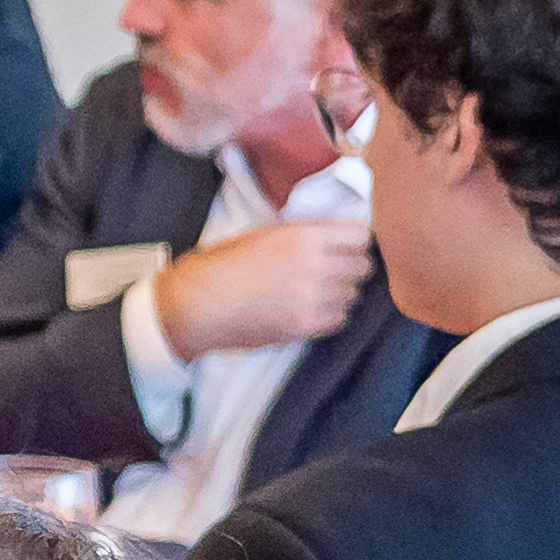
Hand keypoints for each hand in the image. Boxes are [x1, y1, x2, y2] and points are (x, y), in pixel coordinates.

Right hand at [150, 215, 373, 359]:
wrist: (195, 304)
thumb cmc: (220, 267)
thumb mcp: (263, 234)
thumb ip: (302, 234)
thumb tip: (332, 238)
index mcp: (303, 237)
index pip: (361, 236)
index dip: (355, 241)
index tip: (347, 245)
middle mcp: (314, 266)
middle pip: (363, 266)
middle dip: (351, 267)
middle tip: (334, 269)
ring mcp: (312, 298)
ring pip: (353, 294)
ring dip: (341, 292)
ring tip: (318, 290)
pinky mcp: (305, 325)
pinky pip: (339, 318)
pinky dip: (330, 314)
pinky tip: (311, 308)